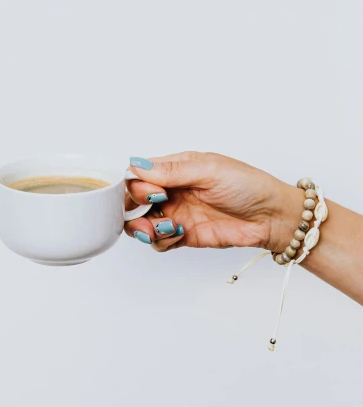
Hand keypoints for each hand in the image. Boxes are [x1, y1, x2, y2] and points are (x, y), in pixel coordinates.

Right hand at [125, 152, 300, 252]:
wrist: (272, 217)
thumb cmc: (248, 185)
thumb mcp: (210, 170)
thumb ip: (172, 171)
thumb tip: (137, 165)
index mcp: (176, 168)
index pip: (139, 174)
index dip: (137, 184)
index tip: (154, 191)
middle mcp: (172, 190)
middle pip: (135, 200)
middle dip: (136, 207)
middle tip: (157, 207)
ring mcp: (177, 213)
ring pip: (142, 222)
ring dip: (145, 227)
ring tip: (166, 227)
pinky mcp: (184, 235)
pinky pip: (158, 241)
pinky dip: (161, 240)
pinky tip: (179, 233)